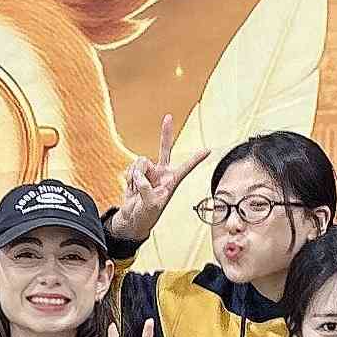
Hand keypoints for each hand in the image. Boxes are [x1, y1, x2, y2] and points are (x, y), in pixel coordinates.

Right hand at [108, 112, 207, 245]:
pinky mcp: (137, 173)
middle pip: (165, 149)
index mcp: (172, 182)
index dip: (196, 159)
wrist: (132, 219)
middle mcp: (162, 173)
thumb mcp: (150, 205)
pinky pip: (130, 168)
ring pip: (140, 162)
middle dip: (166, 133)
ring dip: (135, 175)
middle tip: (168, 117)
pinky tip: (131, 187)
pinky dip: (128, 178)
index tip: (208, 150)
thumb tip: (139, 175)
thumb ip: (146, 188)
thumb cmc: (147, 216)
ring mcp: (149, 172)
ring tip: (137, 189)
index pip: (186, 168)